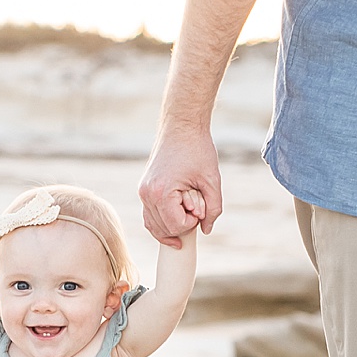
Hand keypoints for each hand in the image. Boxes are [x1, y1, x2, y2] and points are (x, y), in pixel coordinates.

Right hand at [140, 126, 222, 246]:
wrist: (182, 126)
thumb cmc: (197, 149)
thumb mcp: (212, 180)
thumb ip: (213, 208)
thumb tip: (206, 229)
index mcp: (161, 193)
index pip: (176, 226)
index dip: (192, 223)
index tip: (200, 209)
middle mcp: (147, 194)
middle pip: (163, 230)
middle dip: (182, 225)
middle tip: (195, 208)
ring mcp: (143, 192)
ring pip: (153, 226)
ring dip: (172, 226)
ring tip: (188, 215)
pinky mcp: (144, 188)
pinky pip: (149, 215)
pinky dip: (162, 222)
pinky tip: (175, 222)